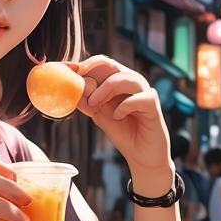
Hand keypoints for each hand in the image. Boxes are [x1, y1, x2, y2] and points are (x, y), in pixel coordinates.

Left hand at [70, 56, 173, 197]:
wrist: (141, 156)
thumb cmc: (123, 133)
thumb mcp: (99, 115)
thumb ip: (87, 101)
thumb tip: (70, 88)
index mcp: (118, 81)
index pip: (100, 64)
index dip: (83, 65)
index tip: (67, 71)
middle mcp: (131, 82)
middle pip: (111, 64)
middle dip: (91, 71)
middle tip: (79, 84)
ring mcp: (144, 91)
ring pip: (124, 78)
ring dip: (105, 90)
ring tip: (94, 105)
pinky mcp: (153, 105)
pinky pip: (139, 98)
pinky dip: (124, 106)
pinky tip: (118, 116)